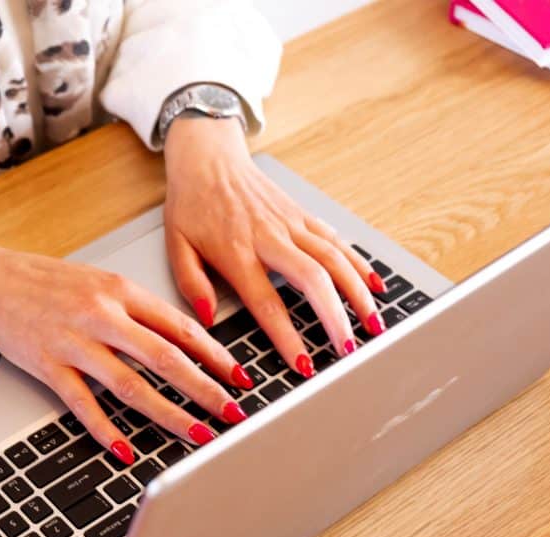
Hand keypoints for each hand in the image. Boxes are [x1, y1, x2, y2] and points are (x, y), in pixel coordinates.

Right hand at [0, 237, 250, 462]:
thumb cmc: (44, 281)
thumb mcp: (99, 282)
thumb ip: (137, 309)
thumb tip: (181, 340)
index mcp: (119, 290)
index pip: (179, 326)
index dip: (215, 355)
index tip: (239, 376)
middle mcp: (101, 315)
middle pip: (165, 358)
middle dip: (205, 389)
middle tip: (233, 412)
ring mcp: (74, 342)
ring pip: (131, 385)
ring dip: (169, 414)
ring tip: (196, 434)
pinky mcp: (47, 365)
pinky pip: (83, 404)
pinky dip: (107, 430)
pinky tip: (126, 449)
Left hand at [163, 116, 386, 376]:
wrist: (208, 159)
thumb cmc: (191, 205)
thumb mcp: (175, 246)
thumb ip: (191, 284)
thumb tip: (207, 319)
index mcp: (236, 252)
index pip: (267, 303)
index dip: (287, 337)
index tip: (303, 364)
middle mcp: (269, 238)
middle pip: (312, 280)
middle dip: (334, 317)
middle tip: (348, 349)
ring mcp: (291, 224)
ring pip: (334, 259)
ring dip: (357, 294)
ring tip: (373, 325)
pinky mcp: (302, 214)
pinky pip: (336, 240)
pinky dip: (358, 263)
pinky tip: (374, 286)